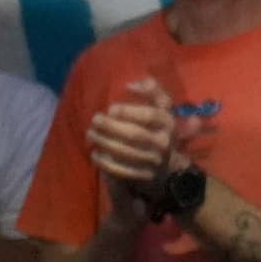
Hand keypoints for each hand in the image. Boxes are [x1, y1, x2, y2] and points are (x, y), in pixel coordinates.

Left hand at [85, 79, 180, 202]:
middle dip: (111, 127)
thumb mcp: (162, 106)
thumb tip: (129, 85)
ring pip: (126, 152)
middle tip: (94, 120)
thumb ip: (152, 89)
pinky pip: (122, 170)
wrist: (169, 165)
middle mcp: (163, 142)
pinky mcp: (143, 176)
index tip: (111, 108)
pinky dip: (105, 163)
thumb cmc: (159, 127)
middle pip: (135, 134)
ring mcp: (153, 161)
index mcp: (168, 122)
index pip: (150, 116)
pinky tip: (95, 154)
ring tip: (90, 134)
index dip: (129, 111)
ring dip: (105, 143)